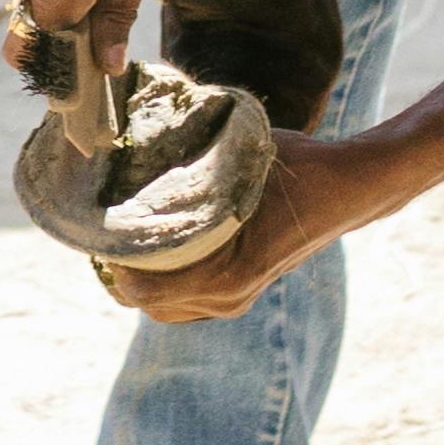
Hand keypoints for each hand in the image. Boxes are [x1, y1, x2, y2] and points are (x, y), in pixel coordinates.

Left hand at [115, 128, 389, 321]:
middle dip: (121, 273)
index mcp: (226, 274)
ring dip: (142, 280)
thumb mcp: (240, 154)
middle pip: (148, 304)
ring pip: (166, 309)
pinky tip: (153, 250)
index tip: (97, 232)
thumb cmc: (297, 167)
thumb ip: (194, 157)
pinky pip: (188, 305)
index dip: (112, 265)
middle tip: (103, 233)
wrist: (346, 189)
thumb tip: (138, 136)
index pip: (144, 290)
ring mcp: (237, 301)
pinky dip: (166, 284)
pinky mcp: (242, 295)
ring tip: (121, 240)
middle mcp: (228, 298)